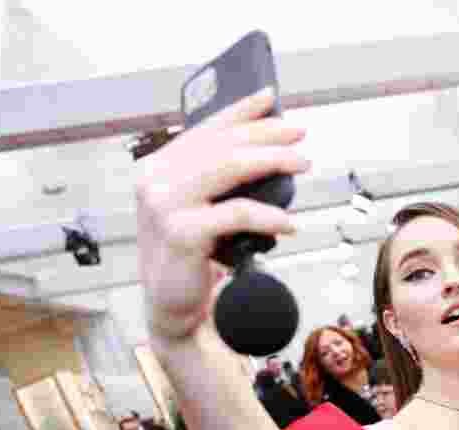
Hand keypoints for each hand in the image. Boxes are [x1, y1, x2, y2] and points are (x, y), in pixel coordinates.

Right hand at [134, 87, 310, 343]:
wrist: (171, 303)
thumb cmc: (189, 253)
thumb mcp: (197, 207)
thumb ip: (215, 178)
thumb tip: (265, 147)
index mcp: (159, 166)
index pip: (205, 128)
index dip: (240, 110)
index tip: (270, 97)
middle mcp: (156, 180)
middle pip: (222, 143)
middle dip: (267, 133)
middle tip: (300, 133)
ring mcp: (165, 206)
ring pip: (230, 168)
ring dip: (273, 161)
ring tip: (302, 164)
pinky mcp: (182, 234)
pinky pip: (237, 214)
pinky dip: (269, 216)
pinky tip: (289, 222)